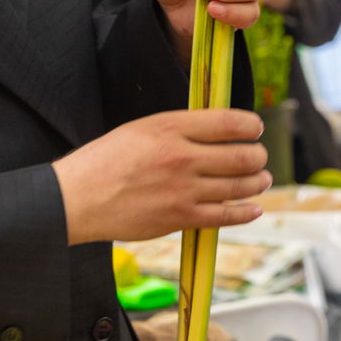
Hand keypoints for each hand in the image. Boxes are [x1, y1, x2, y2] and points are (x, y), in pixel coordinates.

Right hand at [55, 107, 270, 245]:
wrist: (78, 198)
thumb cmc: (104, 161)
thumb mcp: (140, 129)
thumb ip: (178, 128)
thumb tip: (215, 131)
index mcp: (170, 127)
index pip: (228, 122)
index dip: (250, 125)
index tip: (255, 128)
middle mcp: (181, 157)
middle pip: (242, 156)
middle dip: (258, 156)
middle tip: (260, 156)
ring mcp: (183, 190)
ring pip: (240, 186)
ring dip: (258, 182)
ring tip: (262, 179)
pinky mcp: (180, 218)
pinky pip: (226, 216)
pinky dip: (246, 211)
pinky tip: (253, 207)